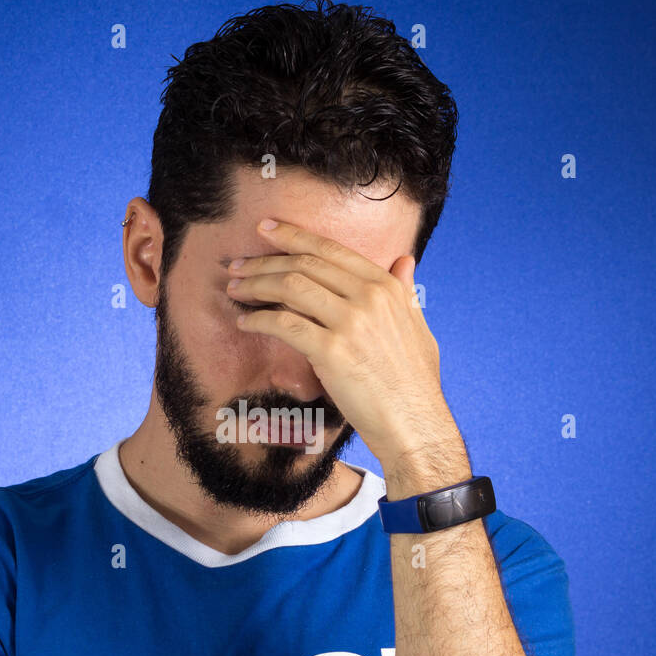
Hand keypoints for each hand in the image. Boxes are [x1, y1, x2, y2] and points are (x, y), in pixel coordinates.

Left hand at [226, 218, 462, 475]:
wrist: (415, 426)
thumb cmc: (415, 384)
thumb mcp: (419, 328)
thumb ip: (406, 292)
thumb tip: (405, 261)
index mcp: (387, 288)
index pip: (331, 250)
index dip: (294, 236)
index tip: (266, 229)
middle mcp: (369, 298)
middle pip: (305, 265)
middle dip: (265, 260)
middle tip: (237, 264)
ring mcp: (350, 323)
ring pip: (291, 288)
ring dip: (256, 285)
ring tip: (235, 289)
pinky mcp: (332, 352)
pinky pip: (285, 324)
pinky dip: (260, 319)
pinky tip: (246, 322)